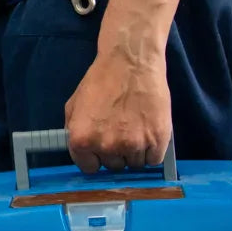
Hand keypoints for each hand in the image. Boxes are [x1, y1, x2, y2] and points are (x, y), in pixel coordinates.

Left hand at [64, 40, 171, 172]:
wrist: (131, 63)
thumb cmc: (101, 80)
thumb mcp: (74, 105)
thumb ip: (73, 131)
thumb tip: (80, 152)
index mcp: (81, 140)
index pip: (89, 168)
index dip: (95, 157)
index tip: (101, 149)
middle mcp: (106, 147)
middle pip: (114, 166)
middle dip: (116, 153)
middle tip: (120, 131)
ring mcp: (133, 145)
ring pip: (135, 164)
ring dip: (135, 152)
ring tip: (136, 128)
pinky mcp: (157, 141)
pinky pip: (154, 160)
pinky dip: (153, 150)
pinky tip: (149, 132)